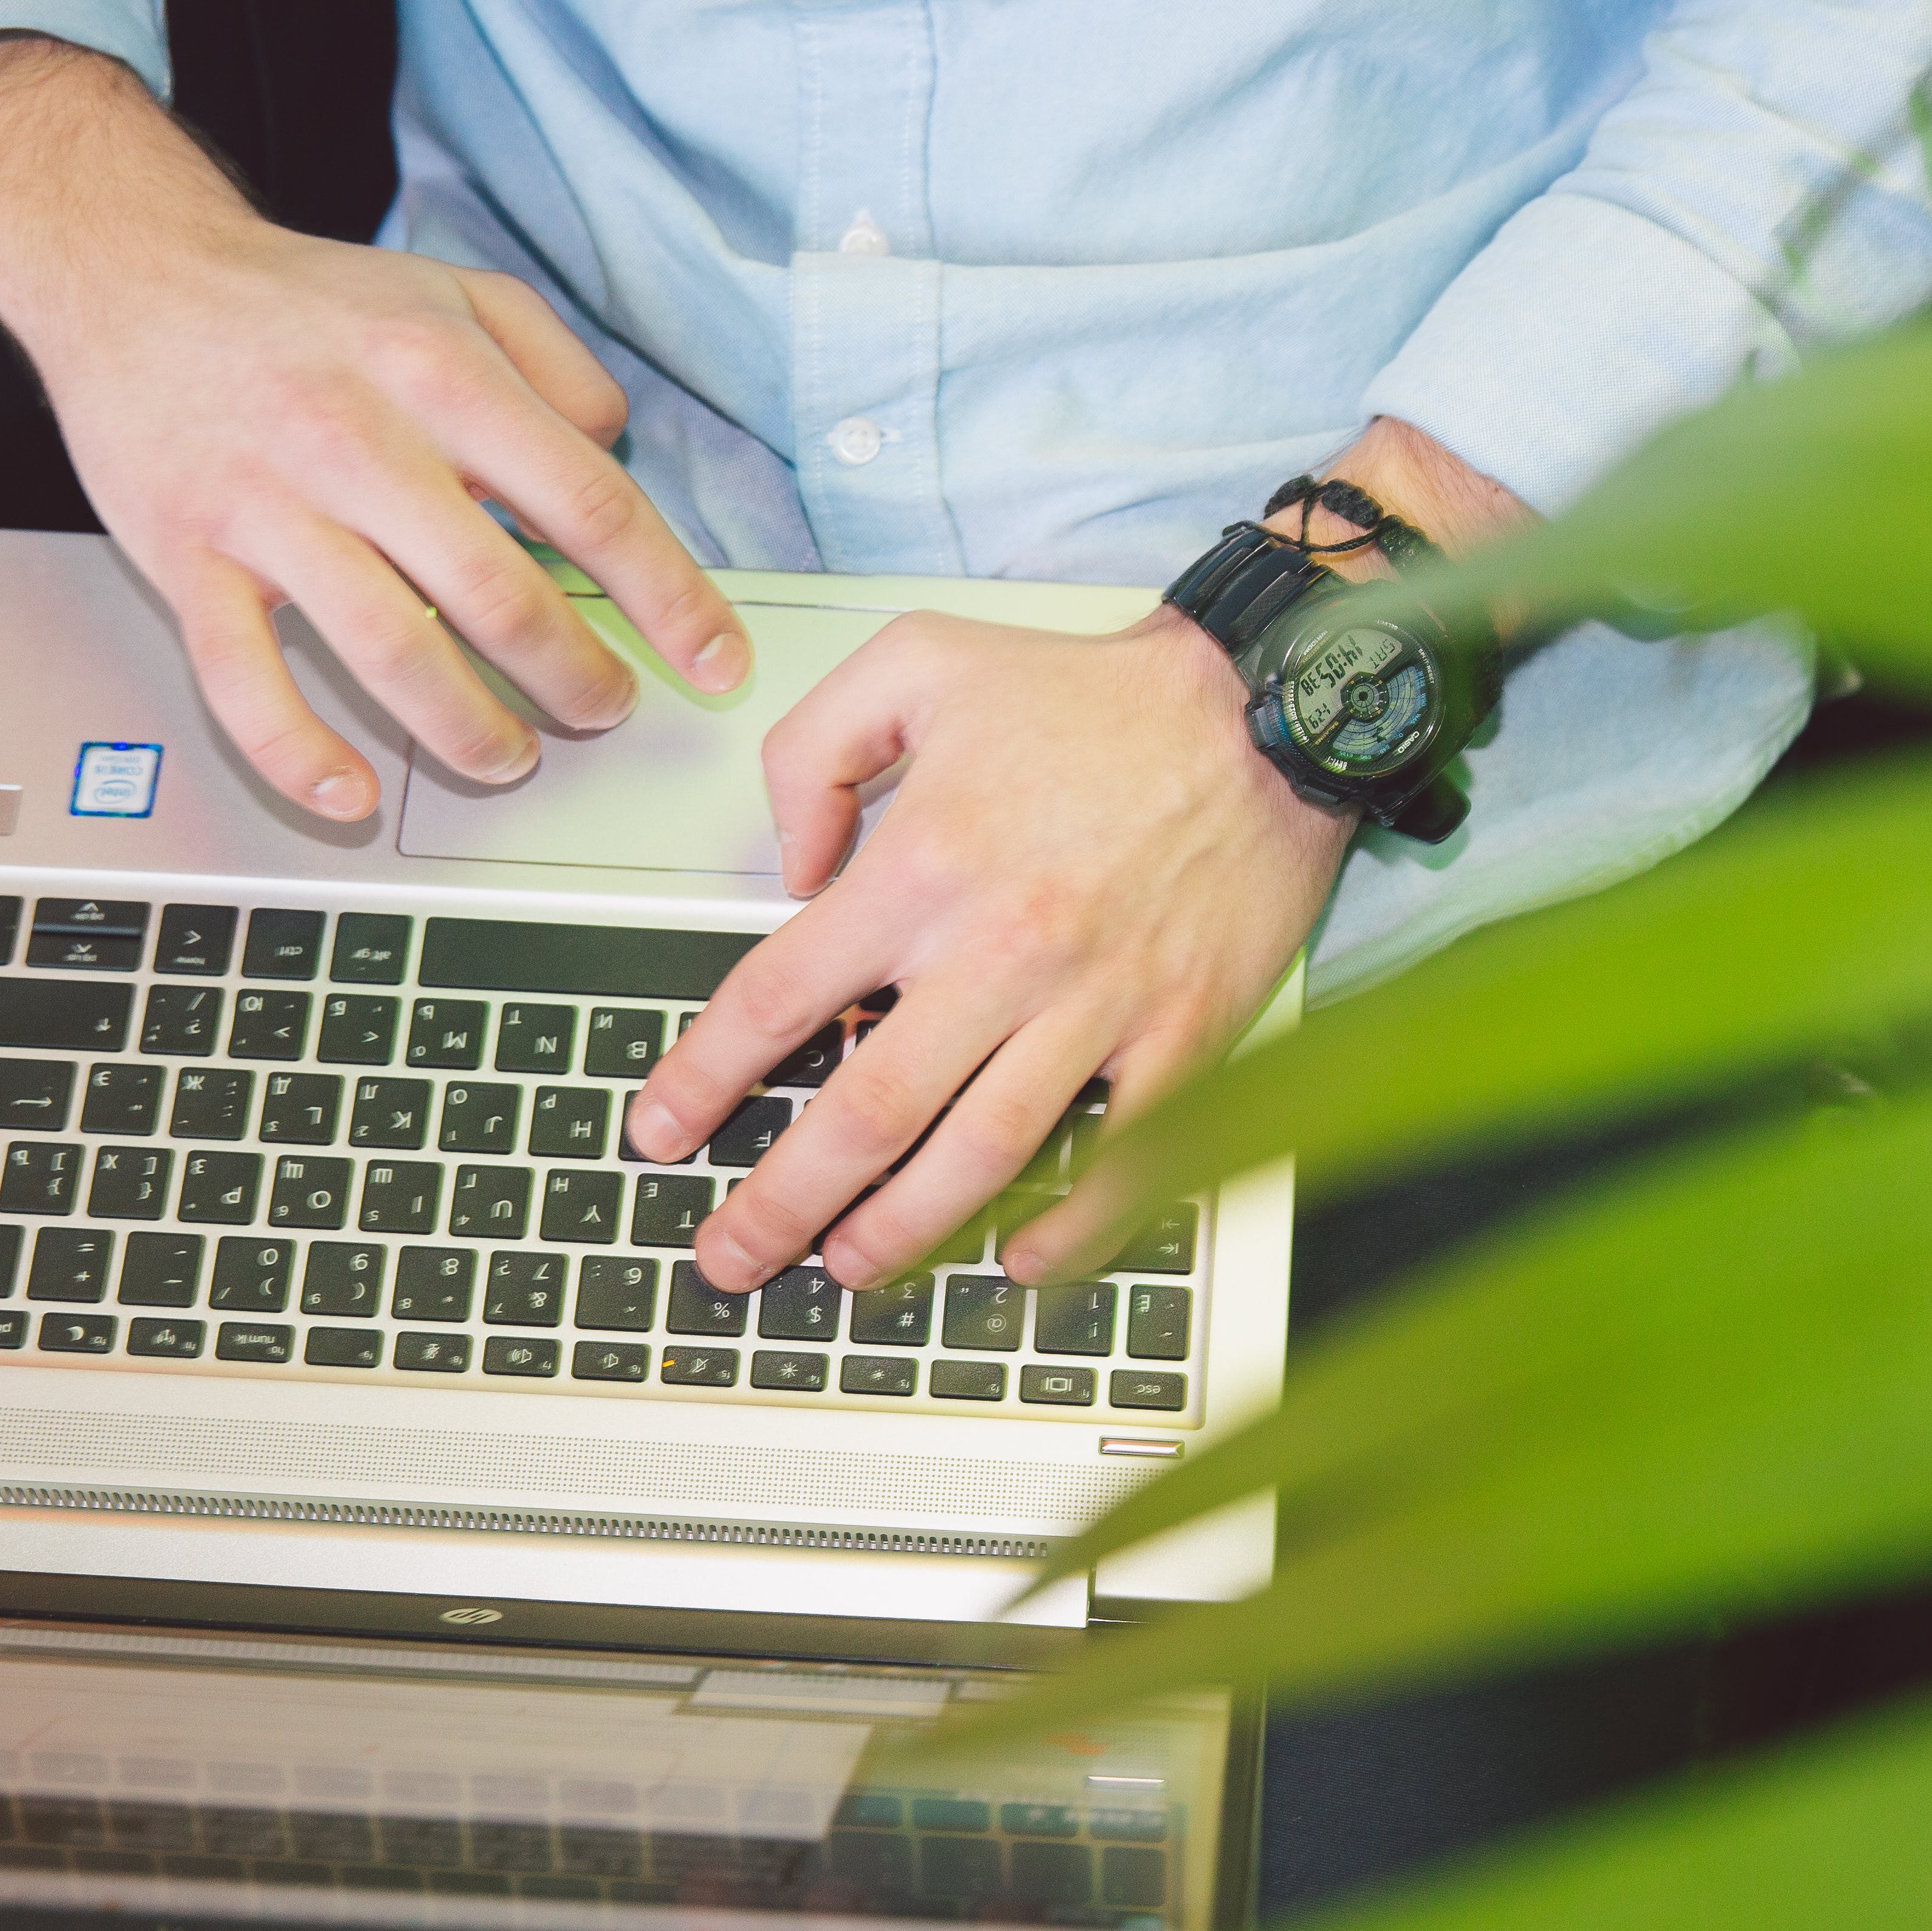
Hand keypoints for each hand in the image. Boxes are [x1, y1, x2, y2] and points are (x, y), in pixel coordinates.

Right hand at [0, 36, 749, 818]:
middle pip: (504, 599)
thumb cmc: (310, 303)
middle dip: (578, 678)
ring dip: (471, 730)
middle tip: (606, 707)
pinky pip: (244, 681)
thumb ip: (557, 365)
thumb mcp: (457, 292)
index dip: (670, 600)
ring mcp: (269, 507)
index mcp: (443, 375)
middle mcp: (360, 442)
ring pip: (392, 654)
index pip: (593, 508)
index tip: (714, 662)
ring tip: (510, 755)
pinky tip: (351, 793)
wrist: (133, 271)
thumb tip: (619, 452)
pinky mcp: (188, 557)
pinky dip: (299, 754)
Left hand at [626, 609, 1353, 1291]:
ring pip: (980, 1153)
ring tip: (848, 1270)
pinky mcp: (1184, 1033)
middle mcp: (1002, 948)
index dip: (706, 1079)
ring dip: (903, 1230)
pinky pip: (1123, 1155)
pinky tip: (1024, 1262)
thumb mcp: (917, 660)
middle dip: (783, 1201)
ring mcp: (1098, 1003)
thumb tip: (788, 861)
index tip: (662, 1132)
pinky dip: (1075, 1225)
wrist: (1269, 704)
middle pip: (866, 1110)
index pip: (778, 999)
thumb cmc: (1100, 691)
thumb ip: (813, 746)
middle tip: (734, 1253)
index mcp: (924, 867)